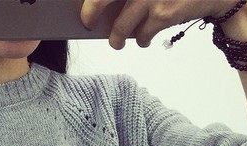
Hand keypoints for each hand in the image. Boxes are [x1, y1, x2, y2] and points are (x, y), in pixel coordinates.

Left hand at [79, 0, 239, 48]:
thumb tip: (107, 4)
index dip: (92, 2)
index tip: (84, 10)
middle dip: (91, 12)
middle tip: (88, 22)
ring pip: (122, 25)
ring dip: (117, 37)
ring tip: (117, 40)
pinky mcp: (163, 13)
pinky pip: (143, 34)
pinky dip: (142, 39)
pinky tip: (144, 38)